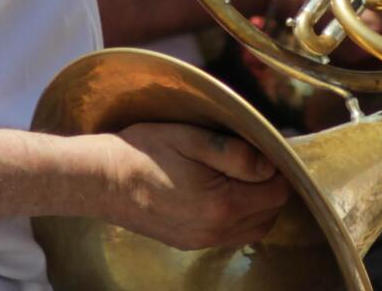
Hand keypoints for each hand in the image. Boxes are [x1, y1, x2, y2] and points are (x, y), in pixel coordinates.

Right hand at [97, 123, 289, 250]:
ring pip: (252, 229)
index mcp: (222, 204)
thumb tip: (269, 165)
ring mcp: (201, 241)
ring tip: (242, 176)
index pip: (277, 193)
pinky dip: (238, 217)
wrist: (103, 179)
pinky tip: (222, 193)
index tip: (268, 150)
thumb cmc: (144, 152)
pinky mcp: (188, 243)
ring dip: (257, 205)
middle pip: (269, 215)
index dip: (279, 169)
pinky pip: (230, 236)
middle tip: (256, 161)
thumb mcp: (192, 139)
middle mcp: (216, 230)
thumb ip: (236, 153)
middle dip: (271, 188)